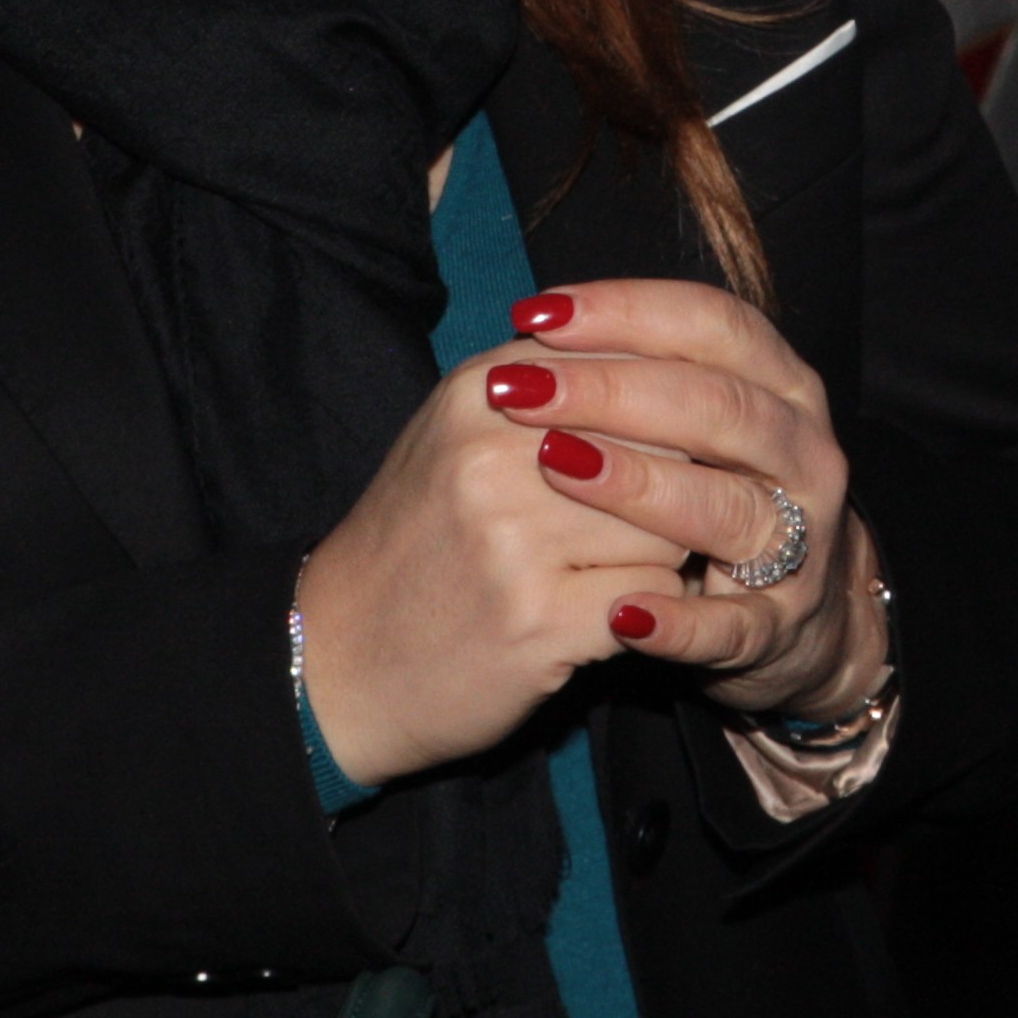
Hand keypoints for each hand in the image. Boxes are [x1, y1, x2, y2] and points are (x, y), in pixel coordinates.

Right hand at [293, 347, 689, 786]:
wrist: (339, 663)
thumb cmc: (420, 538)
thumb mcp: (462, 431)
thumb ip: (555, 382)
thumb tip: (672, 354)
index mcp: (482, 391)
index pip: (636, 367)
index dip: (673, 410)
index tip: (678, 443)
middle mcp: (492, 456)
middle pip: (664, 446)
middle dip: (676, 486)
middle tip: (658, 515)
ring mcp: (513, 542)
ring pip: (669, 525)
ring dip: (664, 553)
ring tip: (618, 565)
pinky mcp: (538, 621)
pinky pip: (654, 596)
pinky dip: (649, 607)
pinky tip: (607, 611)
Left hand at [488, 279, 891, 724]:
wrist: (791, 612)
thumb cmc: (712, 494)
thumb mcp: (692, 426)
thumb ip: (635, 377)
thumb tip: (533, 332)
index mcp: (783, 387)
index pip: (713, 325)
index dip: (628, 311)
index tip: (539, 315)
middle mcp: (803, 454)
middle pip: (718, 406)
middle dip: (615, 392)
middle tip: (524, 391)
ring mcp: (800, 543)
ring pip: (730, 507)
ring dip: (644, 486)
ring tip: (560, 470)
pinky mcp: (778, 625)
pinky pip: (733, 626)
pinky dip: (681, 622)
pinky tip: (622, 612)